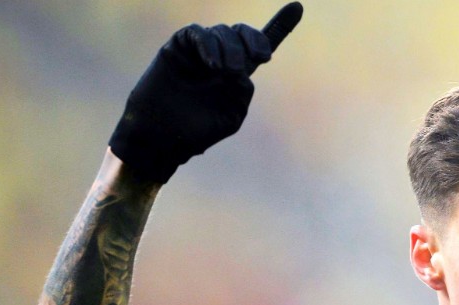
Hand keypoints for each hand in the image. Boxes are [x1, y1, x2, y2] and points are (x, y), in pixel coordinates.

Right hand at [108, 2, 303, 183]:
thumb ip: (242, 93)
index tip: (298, 7)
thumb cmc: (195, 133)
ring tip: (224, 71)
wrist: (161, 138)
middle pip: (243, 32)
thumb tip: (243, 71)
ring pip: (222, 32)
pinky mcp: (177, 48)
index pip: (259, 46)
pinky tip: (212, 64)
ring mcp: (198, 52)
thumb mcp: (230, 117)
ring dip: (230, 48)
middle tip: (259, 58)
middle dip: (254, 40)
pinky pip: (196, 32)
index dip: (280, 25)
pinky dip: (208, 44)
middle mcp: (220, 58)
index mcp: (237, 74)